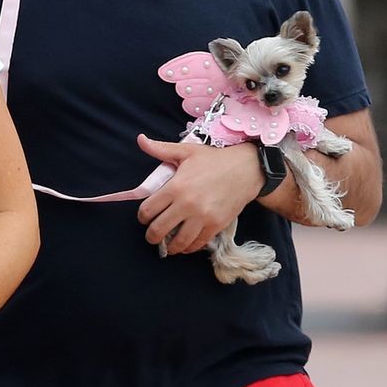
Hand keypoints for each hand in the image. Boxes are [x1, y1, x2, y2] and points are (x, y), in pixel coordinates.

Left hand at [134, 135, 262, 253]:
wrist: (247, 169)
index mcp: (175, 187)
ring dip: (169, 247)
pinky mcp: (215, 226)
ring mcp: (202, 217)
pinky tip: (185, 244)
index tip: (145, 218)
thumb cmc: (214, 160)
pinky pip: (197, 244)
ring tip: (167, 245)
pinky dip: (188, 247)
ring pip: (177, 242)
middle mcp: (187, 204)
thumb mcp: (187, 151)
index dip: (142, 217)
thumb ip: (160, 149)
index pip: (148, 210)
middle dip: (151, 236)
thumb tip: (140, 139)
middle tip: (152, 236)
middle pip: (158, 230)